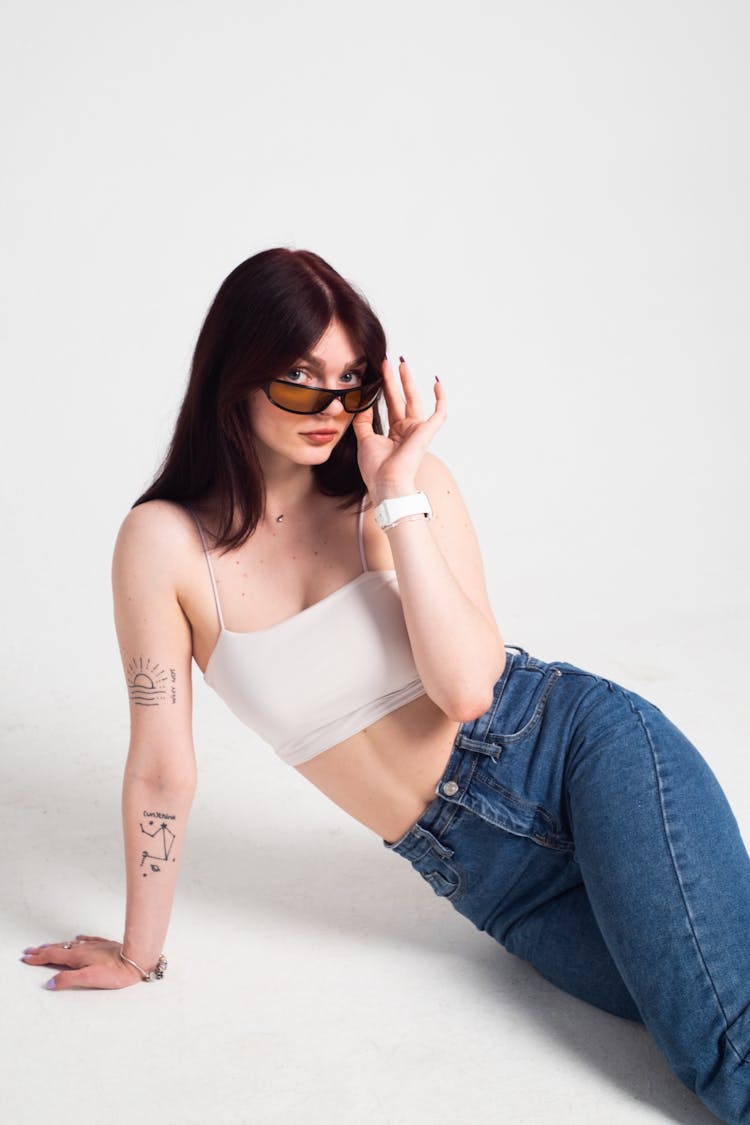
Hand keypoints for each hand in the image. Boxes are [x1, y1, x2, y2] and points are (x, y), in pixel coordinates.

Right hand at [21, 934, 142, 990]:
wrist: (136, 960)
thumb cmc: (115, 971)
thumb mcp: (88, 979)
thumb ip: (67, 980)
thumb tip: (50, 982)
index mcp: (77, 957)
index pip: (52, 957)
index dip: (38, 958)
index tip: (27, 958)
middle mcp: (83, 949)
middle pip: (59, 949)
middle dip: (42, 951)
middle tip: (30, 951)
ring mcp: (94, 946)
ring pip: (71, 944)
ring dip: (56, 946)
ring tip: (47, 946)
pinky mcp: (104, 945)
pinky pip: (88, 939)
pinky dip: (79, 939)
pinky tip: (78, 937)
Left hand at [352, 356, 445, 499]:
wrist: (386, 483)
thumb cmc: (376, 469)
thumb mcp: (364, 440)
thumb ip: (363, 422)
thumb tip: (362, 404)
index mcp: (394, 434)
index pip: (390, 407)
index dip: (385, 390)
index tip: (378, 374)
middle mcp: (407, 431)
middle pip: (401, 399)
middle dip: (394, 380)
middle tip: (388, 362)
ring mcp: (417, 431)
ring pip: (414, 400)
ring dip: (408, 382)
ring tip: (402, 364)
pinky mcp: (426, 432)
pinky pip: (439, 413)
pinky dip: (440, 399)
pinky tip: (437, 382)